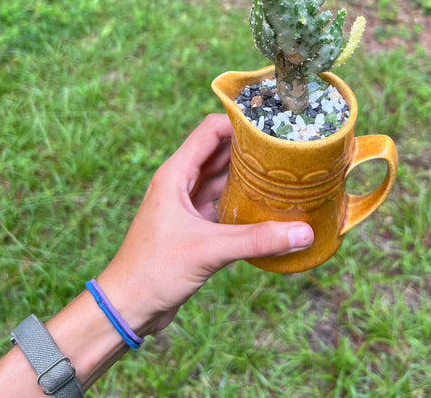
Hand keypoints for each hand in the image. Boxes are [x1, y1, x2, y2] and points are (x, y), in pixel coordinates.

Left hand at [98, 114, 313, 334]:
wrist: (126, 307)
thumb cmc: (153, 271)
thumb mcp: (209, 249)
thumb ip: (257, 239)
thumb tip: (303, 232)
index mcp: (175, 173)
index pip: (210, 131)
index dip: (238, 123)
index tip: (270, 124)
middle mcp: (180, 182)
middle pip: (219, 151)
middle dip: (249, 146)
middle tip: (284, 146)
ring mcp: (186, 203)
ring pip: (221, 177)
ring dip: (247, 172)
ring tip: (282, 169)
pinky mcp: (193, 225)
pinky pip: (221, 201)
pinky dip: (241, 198)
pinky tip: (266, 202)